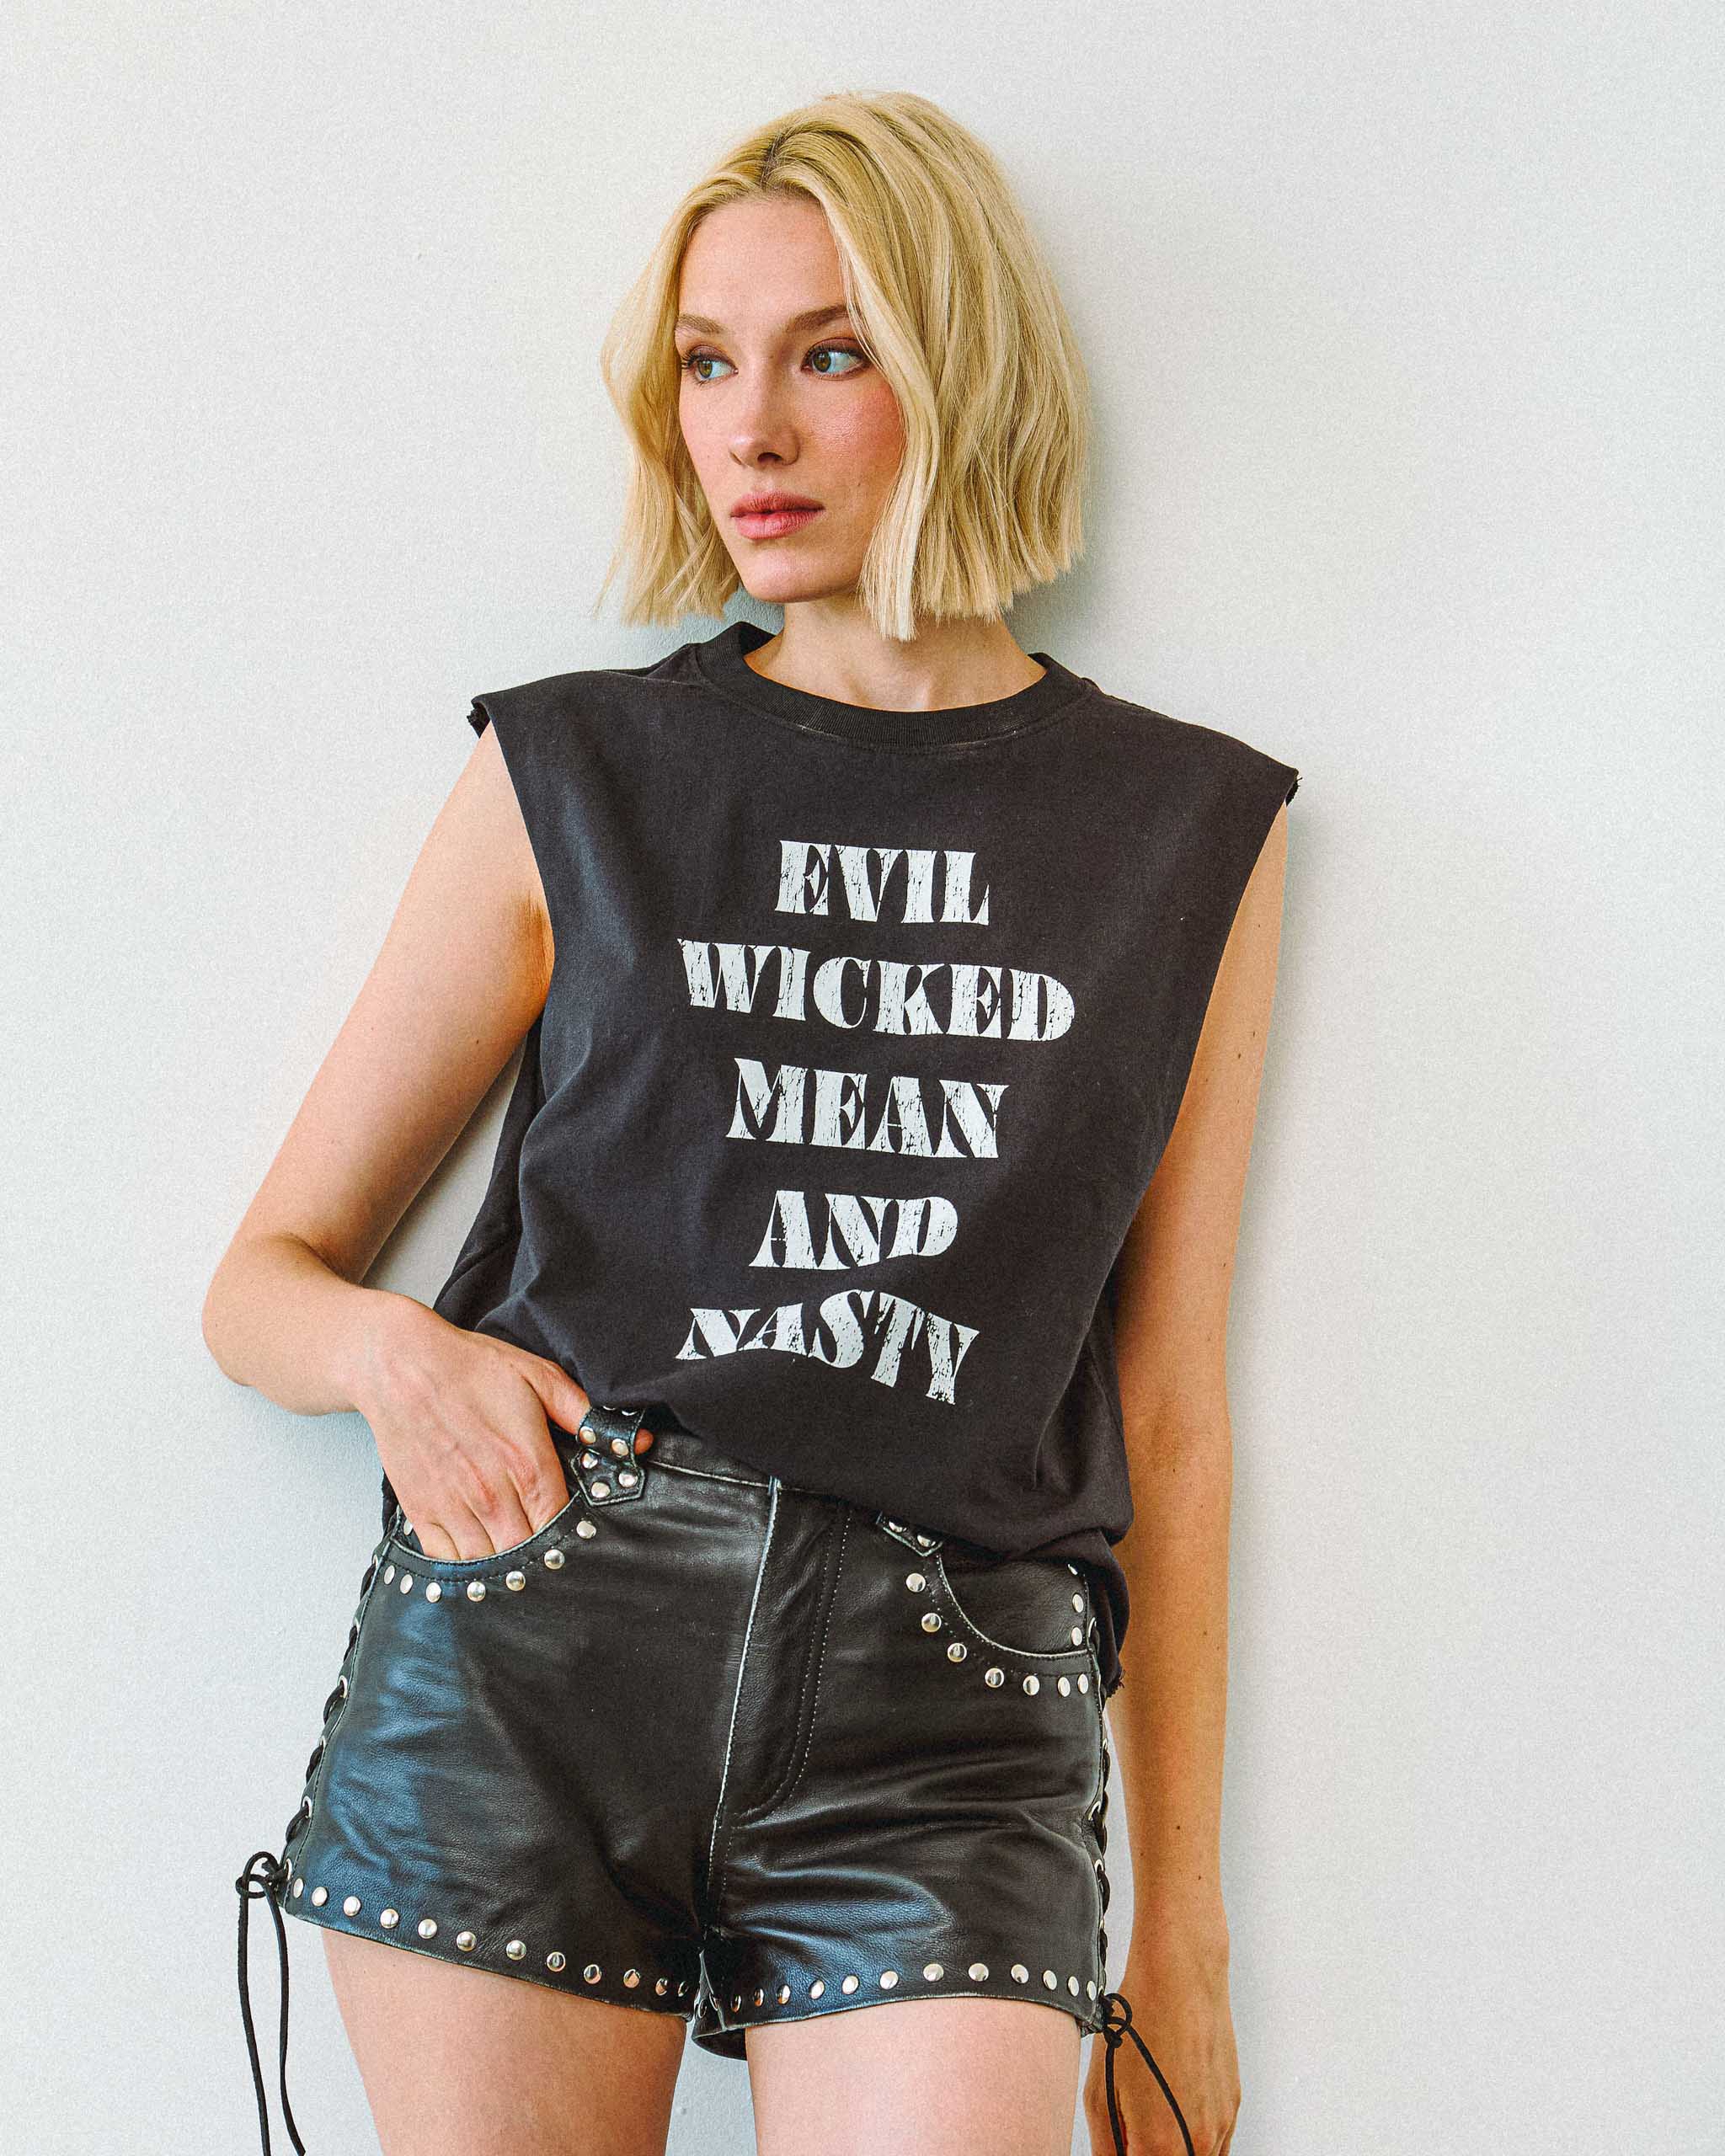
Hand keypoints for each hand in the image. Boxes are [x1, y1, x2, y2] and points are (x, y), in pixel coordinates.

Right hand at [349, 1296, 654, 1560]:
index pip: (561, 1526)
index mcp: (526, 1463)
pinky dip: (467, 1568)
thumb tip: (634, 1443)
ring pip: (489, 1565)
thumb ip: (587, 1415)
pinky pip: (448, 1560)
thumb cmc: (470, 1368)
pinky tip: (482, 1560)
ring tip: (522, 1566)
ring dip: (507, 1569)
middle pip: (528, 1555)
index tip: (581, 1541)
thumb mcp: (540, 1378)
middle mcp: (491, 1494)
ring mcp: (453, 1507)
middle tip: (554, 1559)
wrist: (401, 1365)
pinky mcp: (422, 1511)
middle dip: (544, 1560)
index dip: (574, 1540)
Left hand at [1085, 1912, 1238, 2155]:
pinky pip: (1216, 2145)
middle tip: (1133, 2133)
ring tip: (1150, 2115)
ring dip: (1173, 2151)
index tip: (1123, 2145)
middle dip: (1150, 2153)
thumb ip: (1106, 2147)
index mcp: (1161, 2145)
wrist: (1182, 1977)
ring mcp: (1221, 2125)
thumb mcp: (1100, 2091)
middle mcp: (1198, 2142)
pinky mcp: (1233, 2106)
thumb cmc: (1137, 2025)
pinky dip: (1194, 2141)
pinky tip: (1171, 2109)